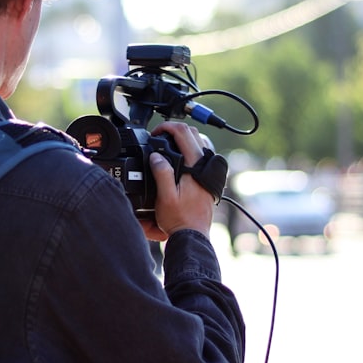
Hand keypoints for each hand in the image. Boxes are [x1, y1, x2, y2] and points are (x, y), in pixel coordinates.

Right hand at [147, 121, 214, 239]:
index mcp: (195, 166)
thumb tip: (156, 155)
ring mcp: (208, 170)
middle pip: (192, 133)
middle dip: (174, 129)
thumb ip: (161, 173)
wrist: (193, 235)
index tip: (154, 133)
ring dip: (182, 137)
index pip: (183, 133)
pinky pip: (200, 153)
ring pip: (198, 141)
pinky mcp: (207, 176)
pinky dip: (189, 148)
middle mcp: (204, 165)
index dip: (166, 127)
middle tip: (158, 136)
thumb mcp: (165, 197)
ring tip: (166, 143)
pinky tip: (178, 157)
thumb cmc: (180, 219)